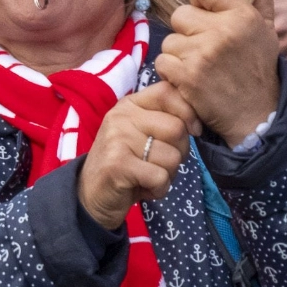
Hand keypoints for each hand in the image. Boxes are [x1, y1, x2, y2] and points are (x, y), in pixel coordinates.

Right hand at [77, 82, 197, 229]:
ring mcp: (117, 139)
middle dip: (180, 153)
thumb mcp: (140, 134)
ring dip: (168, 175)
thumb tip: (197, 122)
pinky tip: (144, 188)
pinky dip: (159, 189)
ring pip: (172, 157)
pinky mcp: (118, 165)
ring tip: (148, 177)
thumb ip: (163, 120)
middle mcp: (121, 117)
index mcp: (130, 105)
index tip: (192, 130)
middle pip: (176, 128)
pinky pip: (160, 177)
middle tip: (160, 163)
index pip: (167, 92)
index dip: (188, 112)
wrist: (90, 194)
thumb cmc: (125, 163)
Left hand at [157, 0, 282, 147]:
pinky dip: (172, 73)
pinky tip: (191, 81)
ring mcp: (202, 54)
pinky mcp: (187, 77)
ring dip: (180, 55)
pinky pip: (162, 62)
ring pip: (169, 41)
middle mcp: (222, 31)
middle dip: (188, 32)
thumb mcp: (268, 30)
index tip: (208, 14)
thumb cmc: (259, 69)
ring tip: (202, 68)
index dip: (201, 0)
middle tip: (206, 48)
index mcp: (242, 15)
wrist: (257, 116)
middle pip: (180, 14)